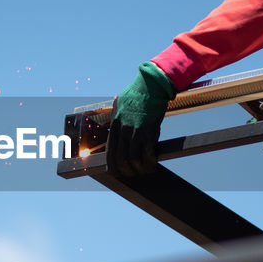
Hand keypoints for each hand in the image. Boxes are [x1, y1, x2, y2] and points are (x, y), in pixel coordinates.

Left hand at [106, 61, 175, 176]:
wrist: (151, 86)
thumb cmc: (138, 93)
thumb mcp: (122, 103)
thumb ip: (118, 113)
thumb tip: (116, 113)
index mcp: (115, 125)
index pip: (109, 152)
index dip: (112, 165)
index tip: (115, 173)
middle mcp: (123, 131)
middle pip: (120, 159)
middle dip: (126, 171)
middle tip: (132, 175)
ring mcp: (135, 133)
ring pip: (133, 160)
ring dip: (139, 169)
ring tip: (145, 171)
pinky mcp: (149, 133)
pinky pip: (147, 154)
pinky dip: (150, 163)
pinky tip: (153, 164)